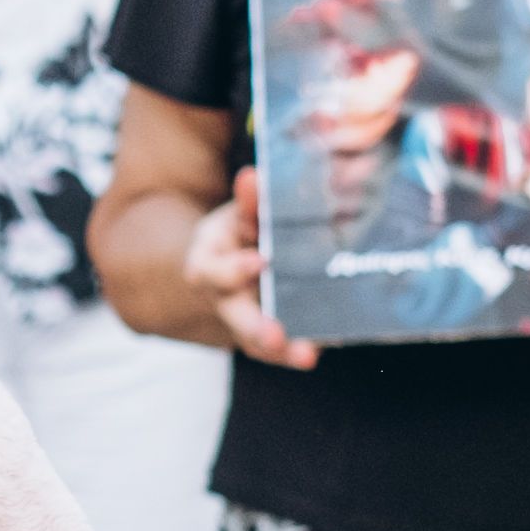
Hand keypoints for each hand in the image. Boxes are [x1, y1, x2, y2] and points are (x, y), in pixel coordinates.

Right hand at [186, 161, 315, 368]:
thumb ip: (248, 202)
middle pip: (236, 318)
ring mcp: (244, 319)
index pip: (215, 271)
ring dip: (282, 350)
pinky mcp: (265, 333)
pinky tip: (321, 346)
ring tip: (307, 354)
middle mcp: (223, 298)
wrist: (225, 262)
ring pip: (258, 342)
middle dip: (257, 328)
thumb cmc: (237, 232)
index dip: (236, 269)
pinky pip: (278, 350)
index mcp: (208, 265)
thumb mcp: (237, 213)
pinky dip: (296, 351)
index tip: (261, 261)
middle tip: (276, 336)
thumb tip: (253, 176)